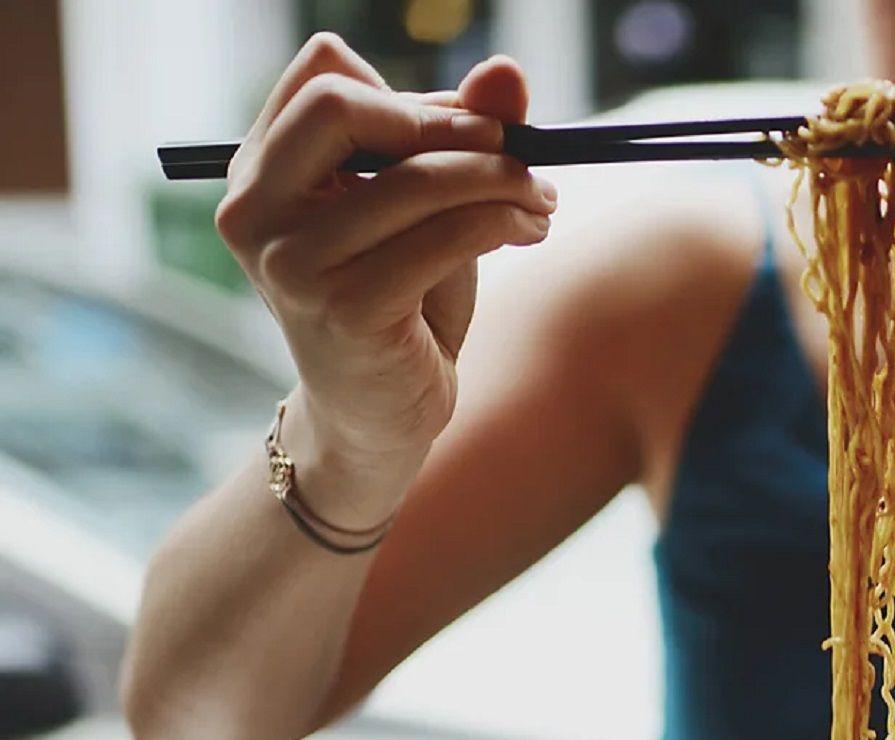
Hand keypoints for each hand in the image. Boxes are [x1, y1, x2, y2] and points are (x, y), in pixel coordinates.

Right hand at [213, 33, 556, 476]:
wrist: (379, 417)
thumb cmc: (401, 303)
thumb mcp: (424, 208)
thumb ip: (456, 135)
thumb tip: (507, 70)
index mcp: (260, 172)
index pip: (322, 73)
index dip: (413, 92)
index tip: (475, 129)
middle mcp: (256, 211)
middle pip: (341, 104)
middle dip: (449, 120)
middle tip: (514, 149)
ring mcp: (294, 262)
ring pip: (415, 176)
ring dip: (502, 177)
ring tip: (541, 198)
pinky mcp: (345, 309)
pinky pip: (445, 236)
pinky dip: (504, 220)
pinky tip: (531, 229)